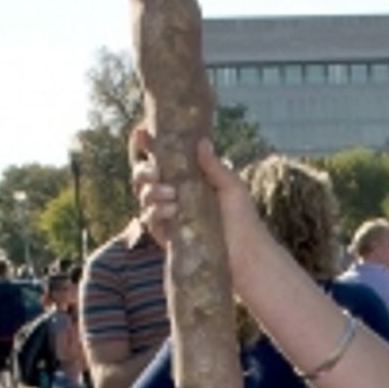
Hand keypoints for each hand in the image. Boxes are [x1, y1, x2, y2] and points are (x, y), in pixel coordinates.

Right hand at [130, 128, 258, 260]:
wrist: (245, 254)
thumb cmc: (243, 219)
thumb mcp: (231, 187)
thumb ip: (214, 165)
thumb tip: (202, 141)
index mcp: (187, 178)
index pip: (162, 158)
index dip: (148, 145)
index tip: (143, 133)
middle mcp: (175, 195)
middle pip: (145, 177)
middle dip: (144, 171)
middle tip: (156, 172)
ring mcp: (170, 216)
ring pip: (145, 197)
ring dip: (152, 192)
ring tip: (172, 195)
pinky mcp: (168, 236)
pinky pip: (151, 221)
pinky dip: (156, 213)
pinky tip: (171, 211)